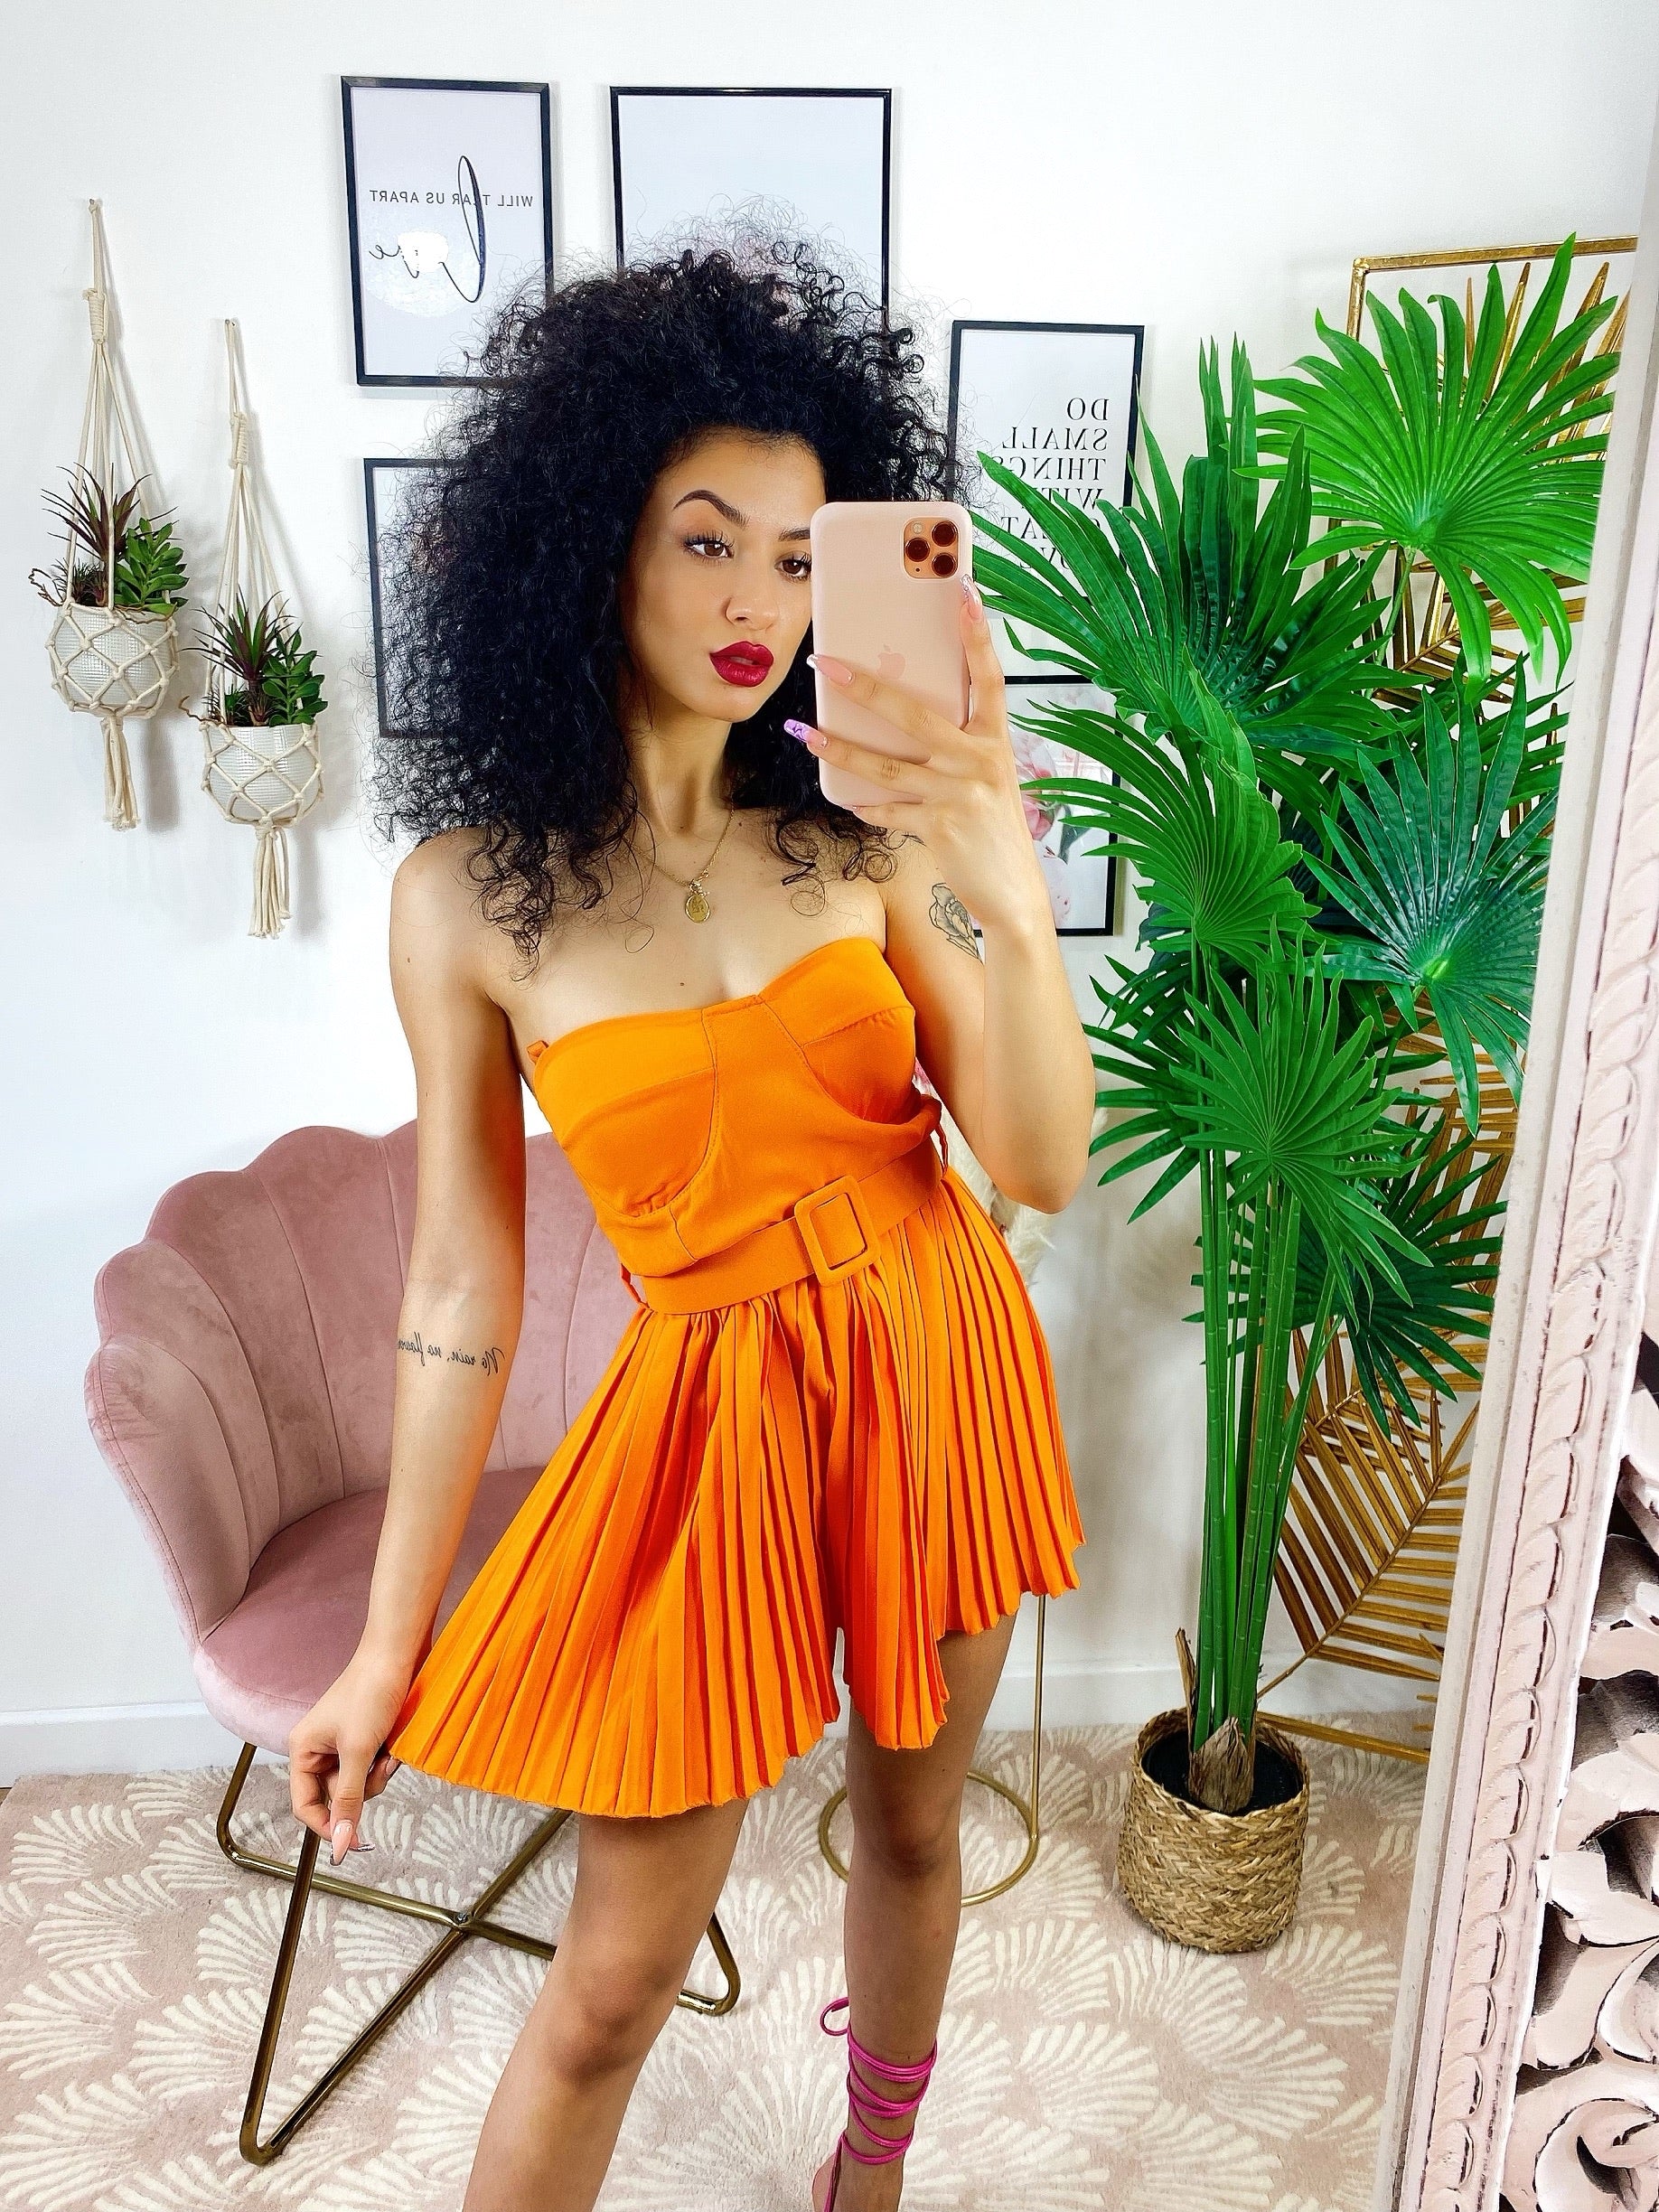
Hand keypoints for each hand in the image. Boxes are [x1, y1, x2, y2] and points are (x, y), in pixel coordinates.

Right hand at [287, 1646, 411, 1863]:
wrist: (399, 1653)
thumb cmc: (371, 1691)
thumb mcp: (358, 1750)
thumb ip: (348, 1798)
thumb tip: (340, 1844)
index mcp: (302, 1750)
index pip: (305, 1805)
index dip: (327, 1826)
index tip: (353, 1842)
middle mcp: (318, 1749)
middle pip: (336, 1796)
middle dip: (362, 1789)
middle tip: (380, 1768)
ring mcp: (343, 1743)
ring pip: (359, 1784)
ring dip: (377, 1774)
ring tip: (388, 1751)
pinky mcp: (366, 1737)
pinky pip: (373, 1767)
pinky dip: (385, 1762)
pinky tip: (395, 1746)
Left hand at [790, 575, 1051, 932]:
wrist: (1013, 892)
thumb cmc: (993, 830)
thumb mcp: (988, 778)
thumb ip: (956, 748)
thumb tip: (902, 720)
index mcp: (995, 741)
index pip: (989, 679)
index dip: (977, 637)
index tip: (965, 593)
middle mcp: (978, 761)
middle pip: (913, 714)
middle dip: (865, 687)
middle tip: (826, 664)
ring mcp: (957, 794)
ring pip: (885, 765)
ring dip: (838, 748)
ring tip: (803, 731)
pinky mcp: (939, 827)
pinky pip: (887, 810)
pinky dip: (864, 804)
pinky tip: (844, 798)